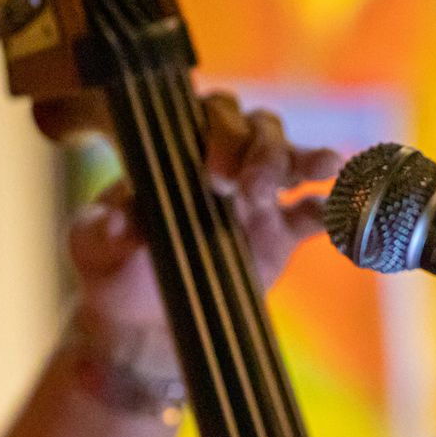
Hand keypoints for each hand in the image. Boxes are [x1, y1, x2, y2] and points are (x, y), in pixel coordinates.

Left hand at [67, 94, 339, 349]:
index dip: (218, 133)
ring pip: (290, 158)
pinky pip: (314, 213)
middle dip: (261, 151)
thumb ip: (104, 229)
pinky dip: (335, 208)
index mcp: (175, 151)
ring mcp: (254, 194)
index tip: (210, 174)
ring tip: (324, 168)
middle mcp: (220, 161)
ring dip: (308, 158)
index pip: (207, 115)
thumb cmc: (111, 269)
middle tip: (248, 190)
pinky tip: (342, 212)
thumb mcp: (94, 247)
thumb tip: (118, 220)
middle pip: (257, 128)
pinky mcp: (279, 234)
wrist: (143, 321)